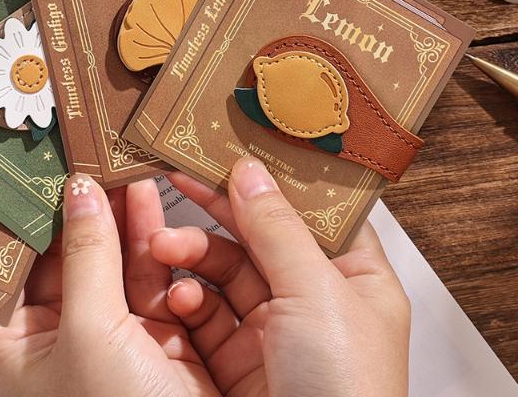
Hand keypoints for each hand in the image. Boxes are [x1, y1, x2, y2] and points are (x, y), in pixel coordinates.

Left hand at [0, 175, 218, 396]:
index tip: (26, 168)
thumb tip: (80, 193)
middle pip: (61, 251)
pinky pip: (147, 271)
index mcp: (16, 342)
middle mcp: (58, 333)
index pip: (0, 265)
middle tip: (87, 156)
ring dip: (118, 213)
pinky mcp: (153, 330)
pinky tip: (152, 205)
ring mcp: (108, 329)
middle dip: (77, 204)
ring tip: (122, 166)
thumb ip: (87, 256)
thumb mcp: (90, 334)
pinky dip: (153, 239)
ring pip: (108, 255)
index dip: (11, 215)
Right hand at [151, 158, 410, 396]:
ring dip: (189, 253)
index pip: (313, 208)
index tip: (230, 146)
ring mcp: (275, 329)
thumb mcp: (316, 297)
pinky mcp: (238, 358)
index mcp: (356, 279)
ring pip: (223, 269)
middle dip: (215, 208)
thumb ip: (277, 228)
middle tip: (174, 176)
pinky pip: (204, 310)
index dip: (272, 175)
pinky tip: (174, 295)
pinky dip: (184, 297)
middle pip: (259, 233)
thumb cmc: (345, 396)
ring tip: (161, 248)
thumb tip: (249, 168)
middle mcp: (316, 300)